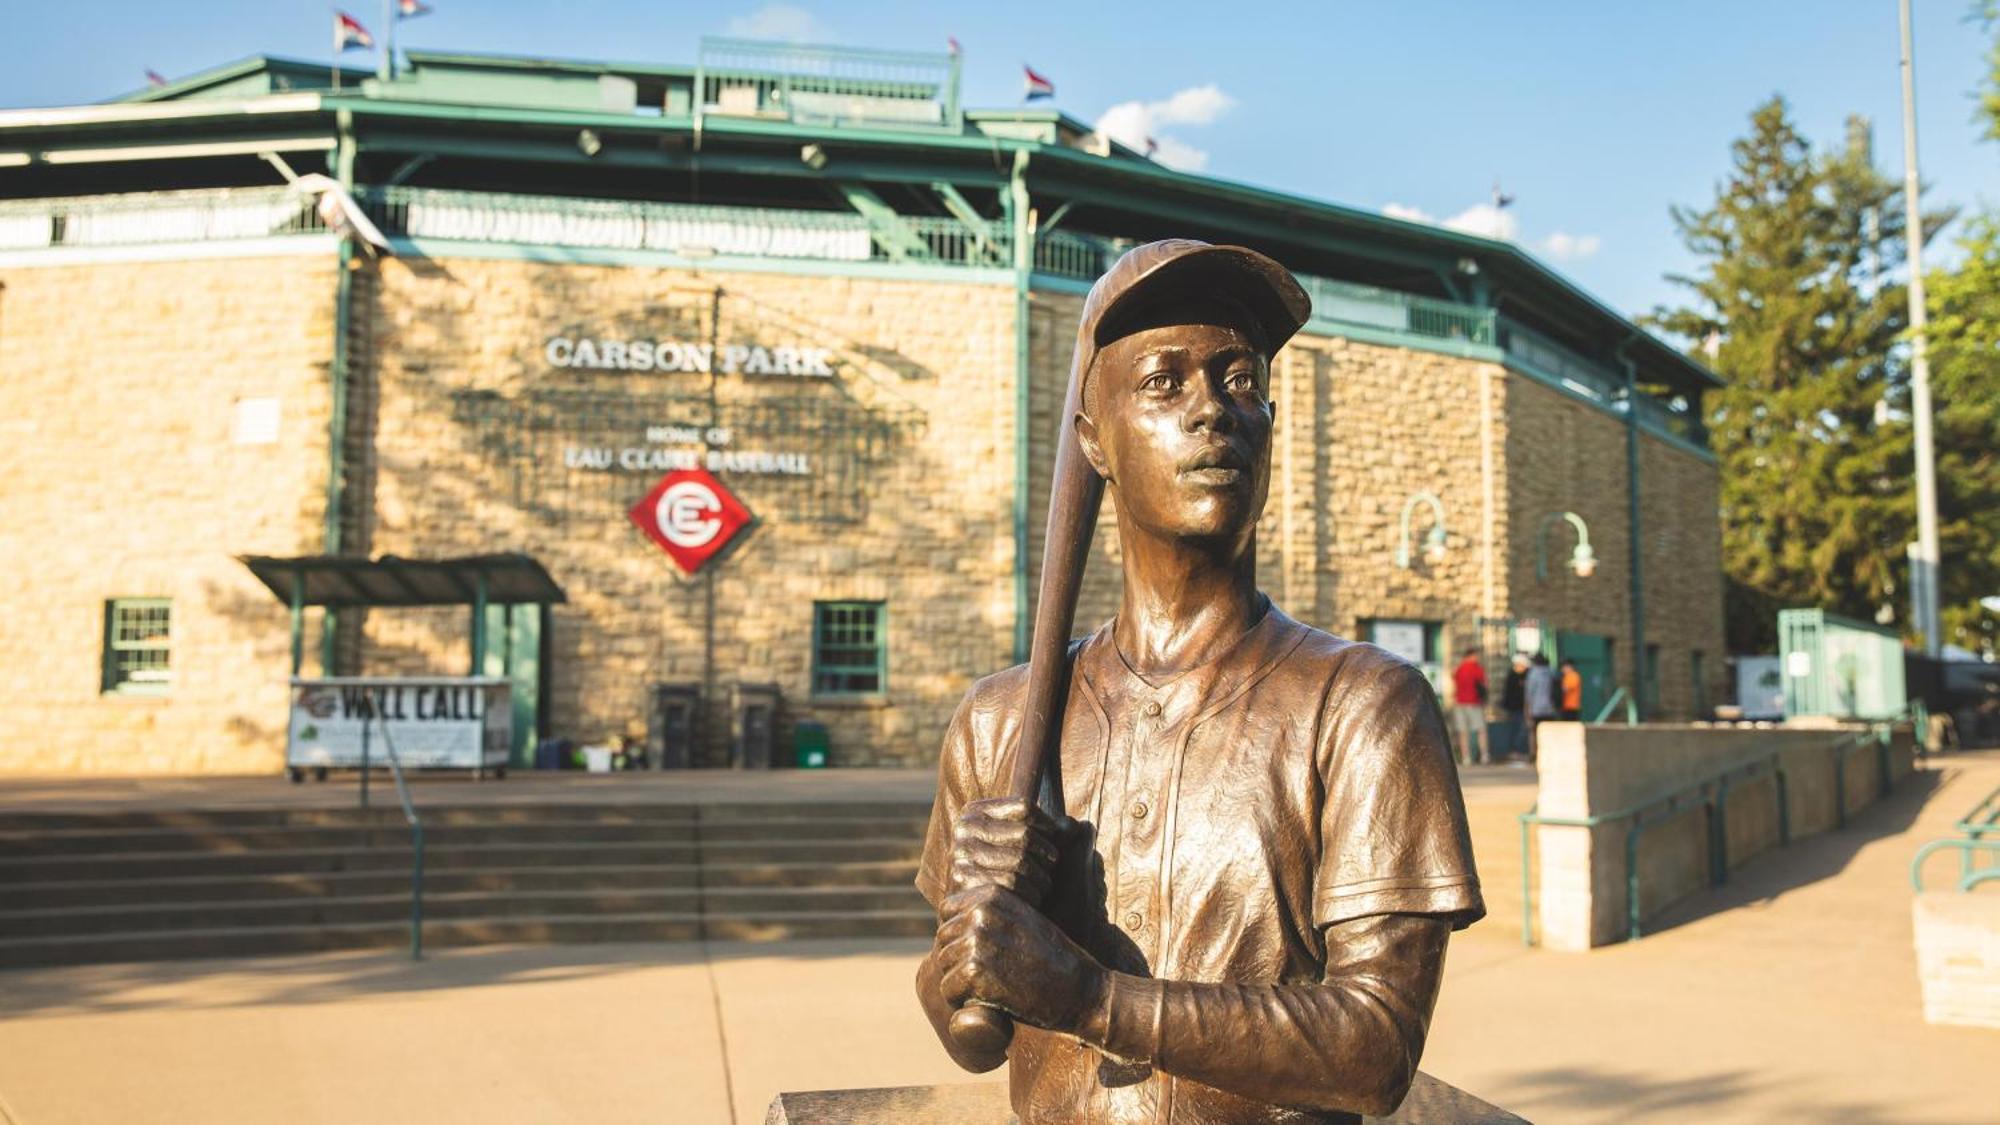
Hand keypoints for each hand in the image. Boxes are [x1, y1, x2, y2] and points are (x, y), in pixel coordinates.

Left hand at [934, 884, 1109, 1034]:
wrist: (1081, 990)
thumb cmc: (1051, 960)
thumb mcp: (1021, 920)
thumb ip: (987, 916)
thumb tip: (945, 924)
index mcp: (992, 894)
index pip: (948, 912)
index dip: (961, 937)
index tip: (987, 952)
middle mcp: (981, 911)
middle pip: (942, 940)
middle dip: (960, 961)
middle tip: (996, 975)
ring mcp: (977, 939)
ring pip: (943, 965)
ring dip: (963, 983)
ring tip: (997, 985)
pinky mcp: (975, 970)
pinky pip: (948, 990)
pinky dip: (965, 1002)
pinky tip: (994, 1000)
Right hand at [948, 797, 1061, 906]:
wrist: (979, 914)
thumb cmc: (1008, 871)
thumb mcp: (1024, 843)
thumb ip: (1051, 830)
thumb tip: (1073, 826)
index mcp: (975, 811)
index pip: (1024, 807)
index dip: (1046, 824)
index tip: (1053, 839)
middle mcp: (963, 829)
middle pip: (1025, 834)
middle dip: (1046, 852)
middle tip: (1052, 865)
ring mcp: (961, 854)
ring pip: (1020, 859)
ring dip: (1041, 875)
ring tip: (1045, 884)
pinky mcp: (965, 881)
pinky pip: (1011, 882)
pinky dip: (1029, 891)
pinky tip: (1034, 898)